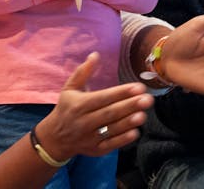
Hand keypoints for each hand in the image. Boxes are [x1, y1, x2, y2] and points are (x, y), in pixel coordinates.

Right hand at [35, 53, 153, 160]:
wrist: (55, 138)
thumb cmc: (66, 108)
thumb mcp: (69, 88)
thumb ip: (83, 72)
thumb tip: (95, 55)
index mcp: (79, 104)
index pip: (103, 98)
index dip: (121, 92)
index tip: (138, 87)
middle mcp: (84, 121)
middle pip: (110, 113)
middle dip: (129, 106)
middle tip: (147, 99)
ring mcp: (90, 137)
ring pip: (112, 129)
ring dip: (128, 122)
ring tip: (143, 114)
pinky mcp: (95, 150)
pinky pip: (110, 144)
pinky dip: (123, 139)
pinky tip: (136, 132)